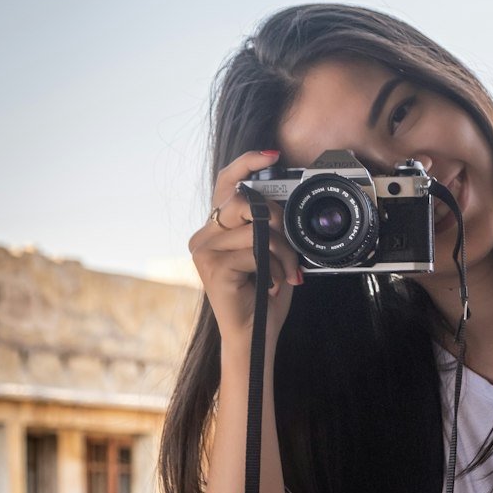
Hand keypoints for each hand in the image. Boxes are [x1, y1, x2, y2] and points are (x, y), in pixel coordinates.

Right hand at [188, 149, 302, 346]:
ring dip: (282, 254)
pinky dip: (274, 269)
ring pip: (256, 230)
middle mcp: (204, 236)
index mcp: (216, 230)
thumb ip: (269, 228)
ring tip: (285, 275)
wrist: (254, 337)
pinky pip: (255, 252)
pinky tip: (272, 286)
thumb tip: (281, 204)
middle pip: (245, 202)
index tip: (271, 155)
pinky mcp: (213, 267)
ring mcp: (204, 251)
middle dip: (277, 222)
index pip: (226, 184)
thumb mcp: (270, 255)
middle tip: (289, 251)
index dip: (247, 164)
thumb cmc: (263, 298)